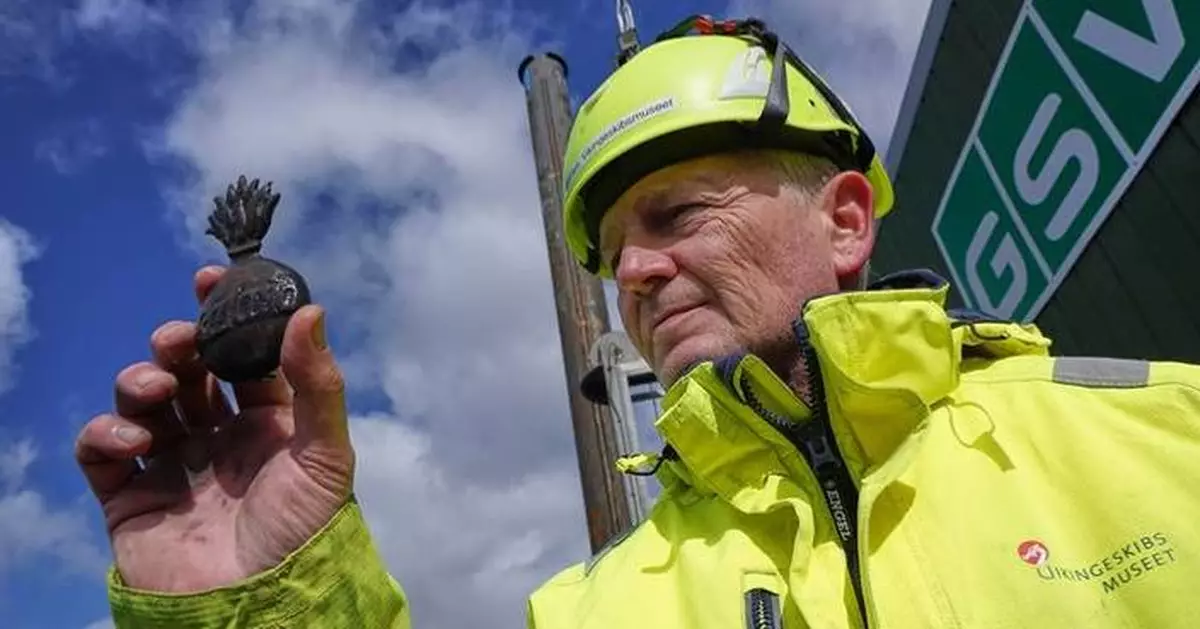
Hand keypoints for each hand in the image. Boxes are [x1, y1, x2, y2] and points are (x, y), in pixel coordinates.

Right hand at [75, 265, 354, 592]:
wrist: (258, 605)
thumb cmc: (302, 531)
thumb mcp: (325, 454)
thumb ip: (317, 383)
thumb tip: (310, 309)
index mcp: (268, 422)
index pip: (244, 356)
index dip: (227, 316)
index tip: (212, 279)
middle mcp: (218, 437)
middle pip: (189, 371)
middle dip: (178, 344)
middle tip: (179, 340)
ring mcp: (172, 464)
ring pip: (143, 400)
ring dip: (141, 380)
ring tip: (156, 388)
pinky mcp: (130, 497)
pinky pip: (101, 450)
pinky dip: (107, 432)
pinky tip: (134, 440)